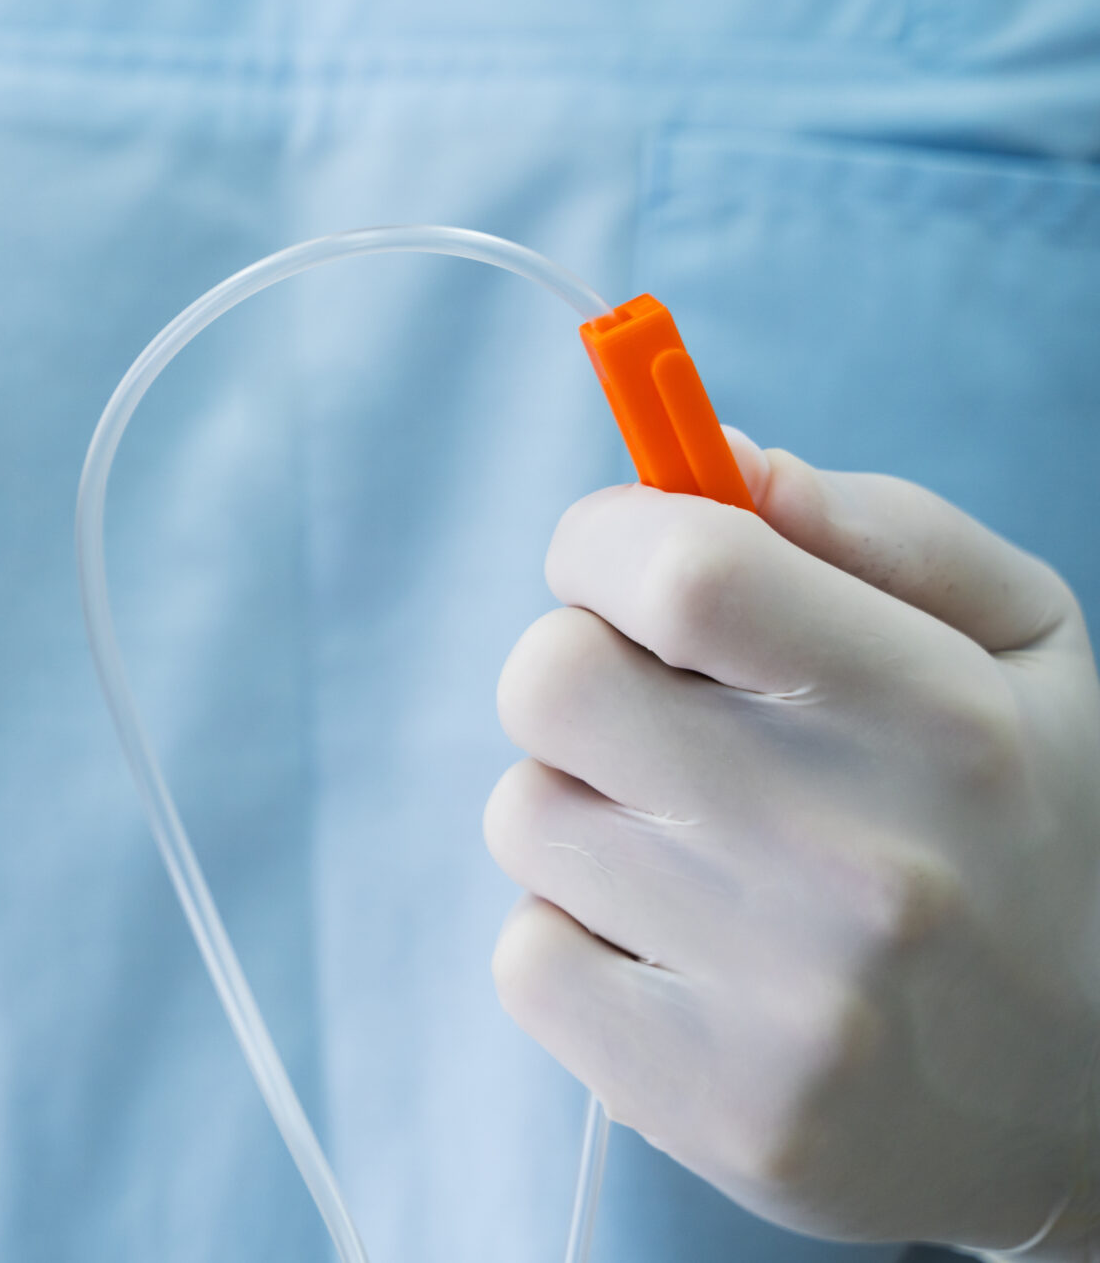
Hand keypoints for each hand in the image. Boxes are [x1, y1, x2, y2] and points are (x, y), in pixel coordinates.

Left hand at [485, 431, 1099, 1252]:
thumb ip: (880, 531)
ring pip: (526, 816)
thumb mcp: (1022, 653)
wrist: (1094, 1108)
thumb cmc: (1028, 834)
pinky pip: (525, 959)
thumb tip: (718, 459)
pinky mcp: (712, 1107)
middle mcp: (862, 859)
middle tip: (663, 719)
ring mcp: (785, 999)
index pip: (684, 572)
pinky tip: (686, 957)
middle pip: (551, 681)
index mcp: (941, 720)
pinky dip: (578, 945)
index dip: (607, 541)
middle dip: (583, 675)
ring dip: (586, 815)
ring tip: (702, 857)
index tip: (623, 565)